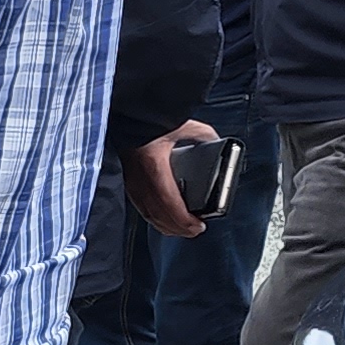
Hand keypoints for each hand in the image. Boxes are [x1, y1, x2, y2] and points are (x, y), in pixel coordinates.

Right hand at [122, 125, 215, 239]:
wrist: (128, 114)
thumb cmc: (149, 118)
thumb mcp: (182, 125)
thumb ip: (202, 135)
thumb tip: (216, 142)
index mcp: (154, 168)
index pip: (170, 204)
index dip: (184, 221)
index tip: (198, 226)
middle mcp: (139, 179)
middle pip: (158, 215)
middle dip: (178, 228)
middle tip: (194, 231)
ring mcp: (131, 181)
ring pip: (147, 214)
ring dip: (164, 225)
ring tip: (179, 229)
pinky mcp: (127, 179)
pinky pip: (139, 206)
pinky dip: (152, 216)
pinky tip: (160, 217)